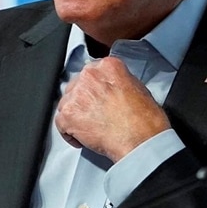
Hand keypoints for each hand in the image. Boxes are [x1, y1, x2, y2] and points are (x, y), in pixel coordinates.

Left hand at [54, 56, 169, 161]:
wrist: (140, 141)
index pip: (92, 72)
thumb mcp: (139, 89)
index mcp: (108, 66)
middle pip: (76, 86)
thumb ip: (119, 82)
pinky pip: (60, 123)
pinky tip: (83, 139)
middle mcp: (89, 76)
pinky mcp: (68, 115)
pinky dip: (69, 133)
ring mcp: (76, 95)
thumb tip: (111, 88)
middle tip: (94, 114)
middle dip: (83, 100)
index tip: (96, 96)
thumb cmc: (145, 121)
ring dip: (75, 115)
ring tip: (90, 128)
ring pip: (66, 103)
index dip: (94, 87)